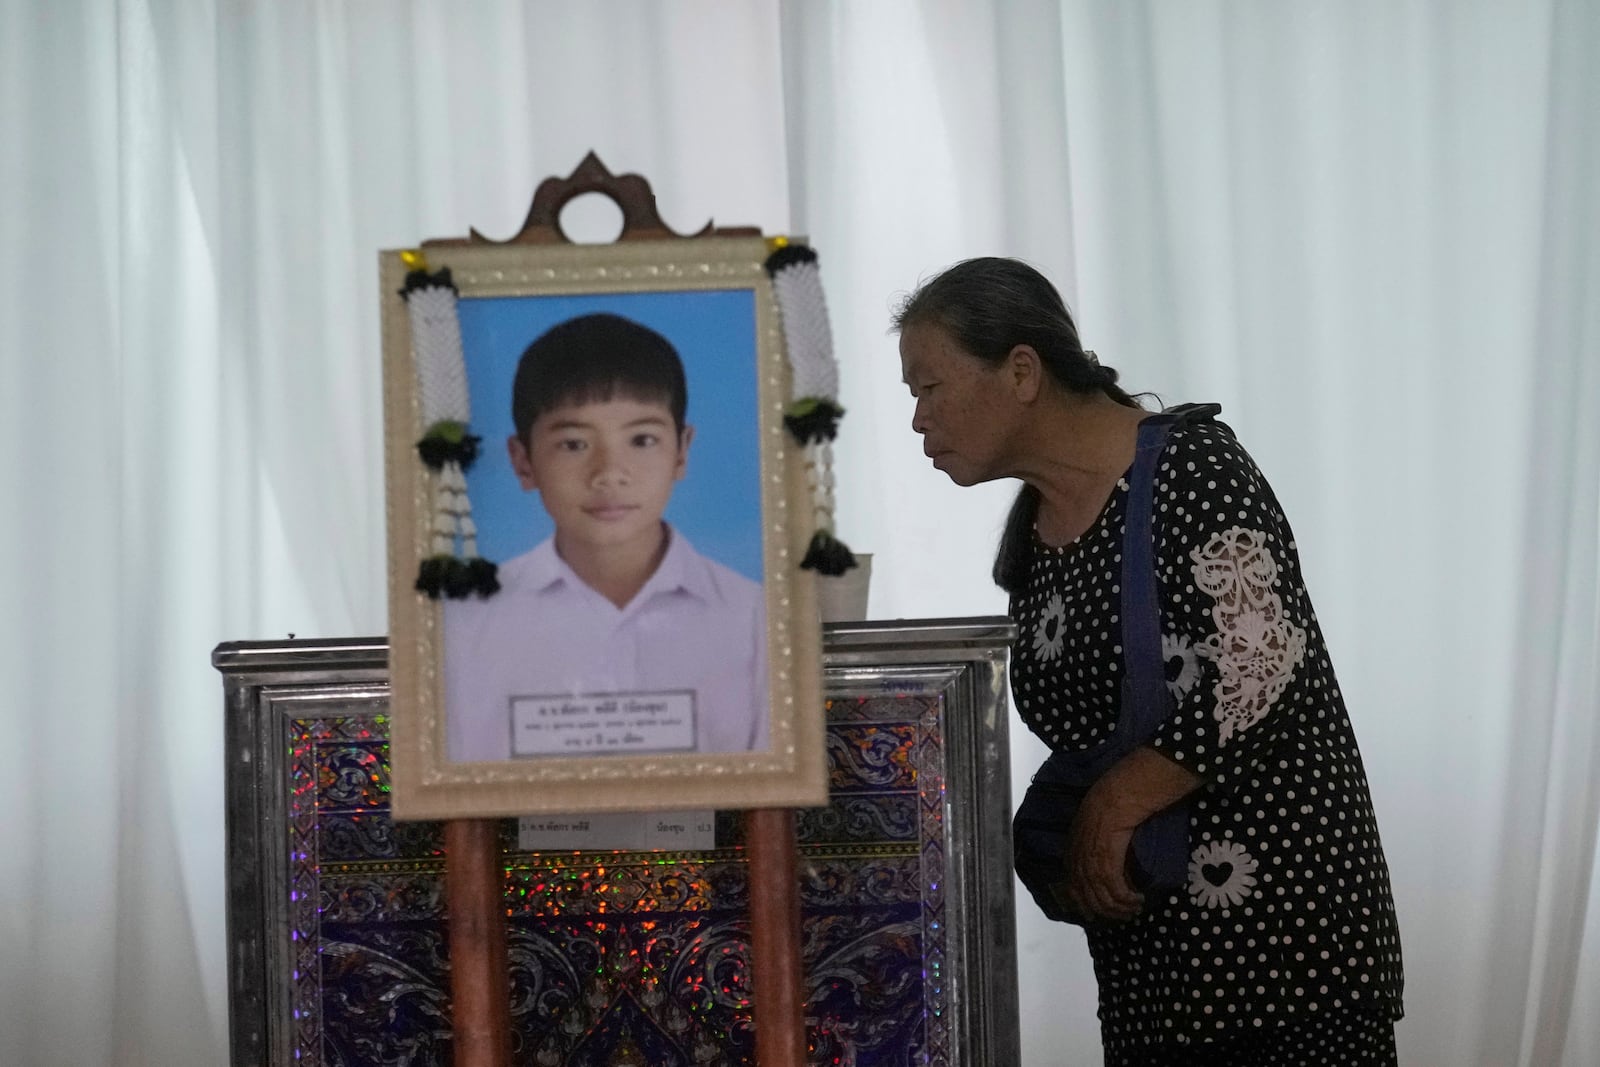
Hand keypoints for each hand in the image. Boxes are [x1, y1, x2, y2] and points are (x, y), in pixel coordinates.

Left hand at [1060, 783, 1144, 923]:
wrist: (1113, 800)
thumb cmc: (1104, 808)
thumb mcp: (1089, 828)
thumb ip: (1088, 844)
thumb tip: (1098, 857)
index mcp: (1071, 855)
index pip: (1073, 889)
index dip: (1083, 904)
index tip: (1092, 915)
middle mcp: (1078, 866)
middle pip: (1090, 899)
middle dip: (1107, 912)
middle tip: (1124, 915)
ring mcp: (1091, 868)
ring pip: (1105, 900)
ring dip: (1122, 908)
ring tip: (1135, 909)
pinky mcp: (1107, 869)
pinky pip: (1118, 894)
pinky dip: (1129, 900)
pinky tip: (1138, 900)